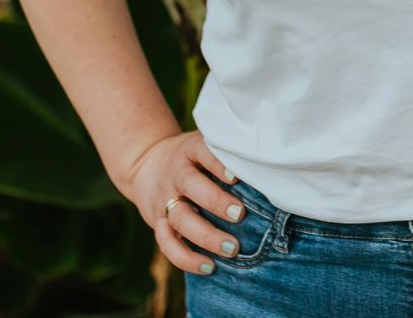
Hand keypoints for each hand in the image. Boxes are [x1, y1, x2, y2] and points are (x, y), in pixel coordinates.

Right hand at [126, 130, 245, 275]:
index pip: (202, 152)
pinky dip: (186, 259)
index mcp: (190, 150)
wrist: (146, 164)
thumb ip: (227, 157)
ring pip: (179, 218)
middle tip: (240, 215)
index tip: (236, 176)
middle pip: (190, 185)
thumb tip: (265, 176)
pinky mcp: (157, 222)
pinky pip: (167, 243)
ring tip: (232, 248)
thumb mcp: (204, 146)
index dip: (218, 164)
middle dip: (215, 201)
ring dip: (206, 236)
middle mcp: (175, 174)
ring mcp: (163, 199)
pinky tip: (209, 267)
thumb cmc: (192, 158)